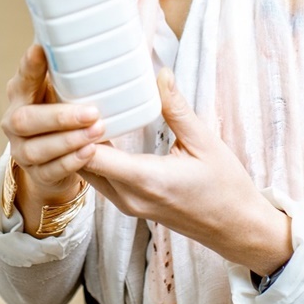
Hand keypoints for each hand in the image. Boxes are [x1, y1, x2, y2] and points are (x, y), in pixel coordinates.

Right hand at [1, 44, 105, 223]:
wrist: (56, 161)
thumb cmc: (63, 114)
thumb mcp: (64, 90)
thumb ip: (72, 67)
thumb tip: (102, 25)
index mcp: (21, 94)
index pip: (23, 77)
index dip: (30, 65)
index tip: (40, 49)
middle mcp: (14, 122)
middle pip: (26, 120)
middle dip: (60, 117)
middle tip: (92, 112)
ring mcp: (22, 151)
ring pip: (38, 148)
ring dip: (69, 140)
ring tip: (97, 131)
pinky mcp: (36, 175)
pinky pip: (51, 170)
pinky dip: (71, 161)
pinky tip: (90, 151)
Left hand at [81, 70, 292, 276]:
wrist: (235, 228)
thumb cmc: (225, 188)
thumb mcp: (205, 142)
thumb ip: (177, 109)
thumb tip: (161, 74)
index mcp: (146, 179)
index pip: (90, 156)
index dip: (76, 129)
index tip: (75, 100)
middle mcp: (129, 197)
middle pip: (78, 165)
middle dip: (69, 134)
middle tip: (68, 98)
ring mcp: (127, 205)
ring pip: (85, 174)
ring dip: (76, 147)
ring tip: (78, 112)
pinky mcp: (130, 205)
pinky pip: (99, 180)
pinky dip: (90, 158)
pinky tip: (94, 134)